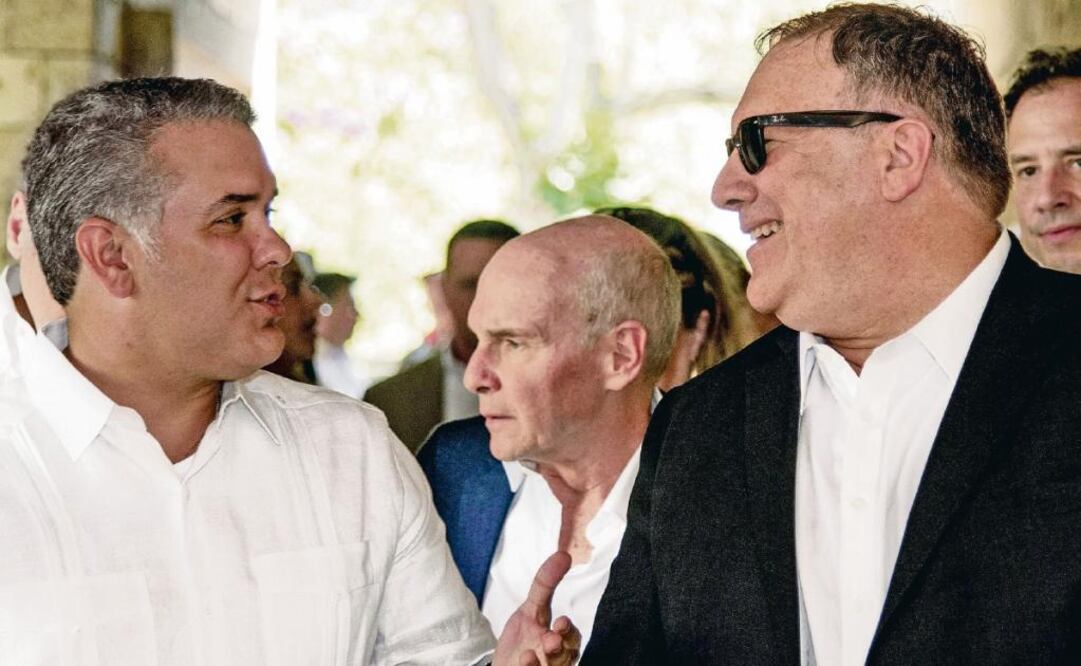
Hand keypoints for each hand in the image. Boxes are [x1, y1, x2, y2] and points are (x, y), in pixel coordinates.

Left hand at [492, 551, 580, 665]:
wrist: (502, 665)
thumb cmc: (522, 637)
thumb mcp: (530, 608)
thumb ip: (545, 584)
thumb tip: (563, 554)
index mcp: (560, 641)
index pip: (572, 637)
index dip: (569, 631)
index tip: (561, 622)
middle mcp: (557, 660)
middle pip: (567, 656)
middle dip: (560, 649)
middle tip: (551, 640)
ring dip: (543, 662)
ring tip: (529, 653)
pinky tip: (523, 660)